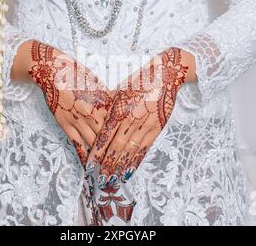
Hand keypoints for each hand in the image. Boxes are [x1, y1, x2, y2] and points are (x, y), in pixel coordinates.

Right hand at [24, 40, 113, 166]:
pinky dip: (83, 156)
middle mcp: (92, 113)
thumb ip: (109, 98)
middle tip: (124, 166)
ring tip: (109, 171)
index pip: (118, 125)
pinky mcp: (65, 123)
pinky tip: (88, 166)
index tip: (133, 149)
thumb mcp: (98, 83)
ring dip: (101, 158)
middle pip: (107, 137)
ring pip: (93, 143)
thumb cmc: (76, 73)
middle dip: (116, 152)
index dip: (125, 138)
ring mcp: (77, 120)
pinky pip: (76, 143)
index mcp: (102, 102)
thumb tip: (122, 107)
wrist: (52, 71)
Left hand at [86, 47, 190, 188]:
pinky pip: (144, 148)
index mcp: (119, 109)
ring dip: (121, 167)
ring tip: (112, 179)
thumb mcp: (120, 90)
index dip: (97, 153)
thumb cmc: (139, 80)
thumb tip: (96, 118)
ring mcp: (145, 125)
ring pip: (130, 150)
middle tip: (99, 179)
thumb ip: (108, 106)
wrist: (165, 75)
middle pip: (116, 147)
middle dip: (107, 165)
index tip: (90, 165)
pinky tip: (130, 170)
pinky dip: (136, 160)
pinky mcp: (156, 128)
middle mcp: (131, 119)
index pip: (105, 136)